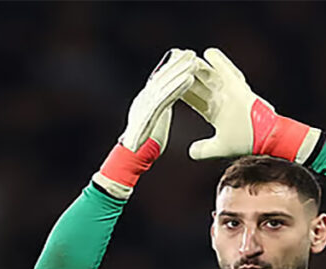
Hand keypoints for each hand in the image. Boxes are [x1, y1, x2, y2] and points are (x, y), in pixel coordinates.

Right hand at [93, 48, 196, 198]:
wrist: (131, 158)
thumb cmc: (144, 147)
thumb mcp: (154, 125)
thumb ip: (158, 113)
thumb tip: (164, 105)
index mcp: (144, 102)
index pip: (159, 81)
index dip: (171, 69)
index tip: (184, 58)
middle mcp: (142, 100)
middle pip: (161, 78)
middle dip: (176, 64)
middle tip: (190, 53)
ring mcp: (144, 105)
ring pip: (164, 84)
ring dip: (179, 71)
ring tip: (193, 61)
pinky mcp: (149, 114)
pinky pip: (165, 98)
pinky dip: (177, 87)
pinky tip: (190, 79)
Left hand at [181, 48, 320, 162]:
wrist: (267, 139)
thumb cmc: (248, 142)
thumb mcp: (220, 146)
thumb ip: (205, 149)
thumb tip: (190, 152)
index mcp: (215, 111)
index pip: (193, 99)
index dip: (181, 92)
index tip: (168, 84)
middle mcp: (222, 99)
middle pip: (198, 84)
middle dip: (184, 75)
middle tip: (171, 63)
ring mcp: (231, 92)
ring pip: (209, 76)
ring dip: (196, 66)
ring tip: (183, 55)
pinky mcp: (240, 88)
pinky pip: (228, 72)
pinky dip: (219, 62)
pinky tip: (208, 52)